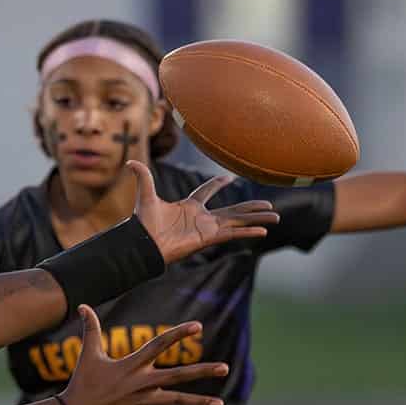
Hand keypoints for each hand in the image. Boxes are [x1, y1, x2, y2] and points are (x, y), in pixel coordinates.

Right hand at [60, 305, 227, 404]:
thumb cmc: (82, 382)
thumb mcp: (88, 354)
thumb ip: (90, 329)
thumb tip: (82, 305)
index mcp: (131, 364)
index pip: (160, 344)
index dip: (178, 334)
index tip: (198, 326)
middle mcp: (141, 382)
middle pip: (178, 375)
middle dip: (203, 371)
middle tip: (226, 368)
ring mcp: (142, 402)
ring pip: (176, 401)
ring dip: (199, 402)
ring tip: (220, 404)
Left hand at [129, 161, 279, 263]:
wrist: (144, 244)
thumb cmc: (144, 223)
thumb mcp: (146, 195)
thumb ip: (143, 177)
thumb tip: (130, 160)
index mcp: (189, 206)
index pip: (206, 192)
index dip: (216, 184)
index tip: (228, 178)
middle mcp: (201, 218)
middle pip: (232, 210)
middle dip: (251, 207)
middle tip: (269, 204)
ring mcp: (207, 229)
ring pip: (238, 222)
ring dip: (257, 219)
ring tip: (276, 217)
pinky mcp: (208, 238)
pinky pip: (233, 234)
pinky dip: (247, 233)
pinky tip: (263, 231)